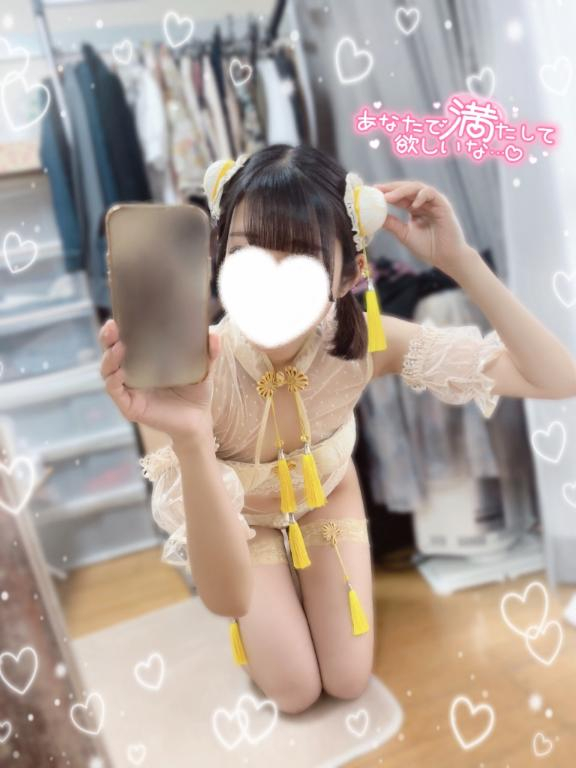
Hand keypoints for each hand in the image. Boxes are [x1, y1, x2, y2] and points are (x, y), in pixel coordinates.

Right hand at [98, 318, 219, 440]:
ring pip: (108, 372)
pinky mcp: (130, 407)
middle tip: (112, 328)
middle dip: (107, 339)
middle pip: (110, 354)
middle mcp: (131, 374)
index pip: (123, 341)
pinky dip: (114, 382)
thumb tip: (214, 334)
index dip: (116, 330)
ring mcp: (129, 391)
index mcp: (143, 361)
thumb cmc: (196, 392)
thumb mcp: (202, 369)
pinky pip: (115, 392)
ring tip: (119, 348)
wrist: (199, 421)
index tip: (117, 318)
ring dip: (109, 359)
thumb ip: (208, 353)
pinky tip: (120, 374)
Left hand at [374, 180, 470, 275]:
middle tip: (377, 189)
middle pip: (406, 189)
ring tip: (389, 197)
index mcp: (415, 209)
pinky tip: (412, 205)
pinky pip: (431, 194)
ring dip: (402, 191)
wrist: (447, 258)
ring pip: (417, 188)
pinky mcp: (443, 205)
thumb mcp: (404, 234)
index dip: (386, 193)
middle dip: (391, 188)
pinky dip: (421, 196)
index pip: (399, 196)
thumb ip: (392, 224)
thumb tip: (374, 217)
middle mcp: (424, 203)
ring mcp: (433, 202)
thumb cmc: (428, 248)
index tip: (372, 193)